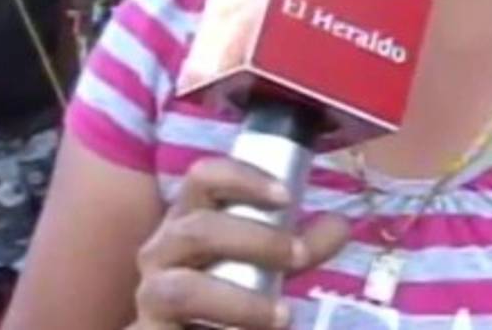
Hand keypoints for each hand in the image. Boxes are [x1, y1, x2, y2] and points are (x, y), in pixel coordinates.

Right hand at [131, 157, 349, 328]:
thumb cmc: (229, 291)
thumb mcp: (269, 265)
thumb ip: (302, 246)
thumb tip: (341, 224)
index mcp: (189, 217)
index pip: (204, 176)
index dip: (243, 178)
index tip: (287, 196)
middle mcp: (162, 249)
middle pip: (198, 228)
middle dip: (255, 240)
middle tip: (298, 256)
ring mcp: (150, 294)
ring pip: (183, 288)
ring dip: (239, 301)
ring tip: (283, 316)